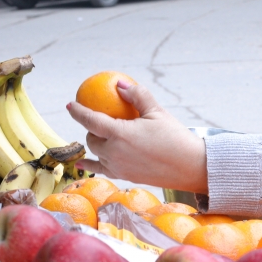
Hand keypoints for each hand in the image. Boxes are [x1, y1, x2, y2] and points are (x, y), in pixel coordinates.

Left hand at [66, 81, 207, 192]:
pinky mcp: (125, 176)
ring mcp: (118, 167)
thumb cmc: (175, 137)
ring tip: (102, 136)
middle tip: (102, 121)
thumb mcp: (157, 112)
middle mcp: (114, 153)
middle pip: (92, 139)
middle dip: (92, 129)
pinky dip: (90, 165)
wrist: (190, 166)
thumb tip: (120, 84)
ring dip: (96, 144)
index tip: (71, 104)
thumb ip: (137, 96)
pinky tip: (82, 164)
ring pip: (96, 154)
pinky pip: (101, 170)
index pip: (91, 121)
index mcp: (120, 134)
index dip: (78, 112)